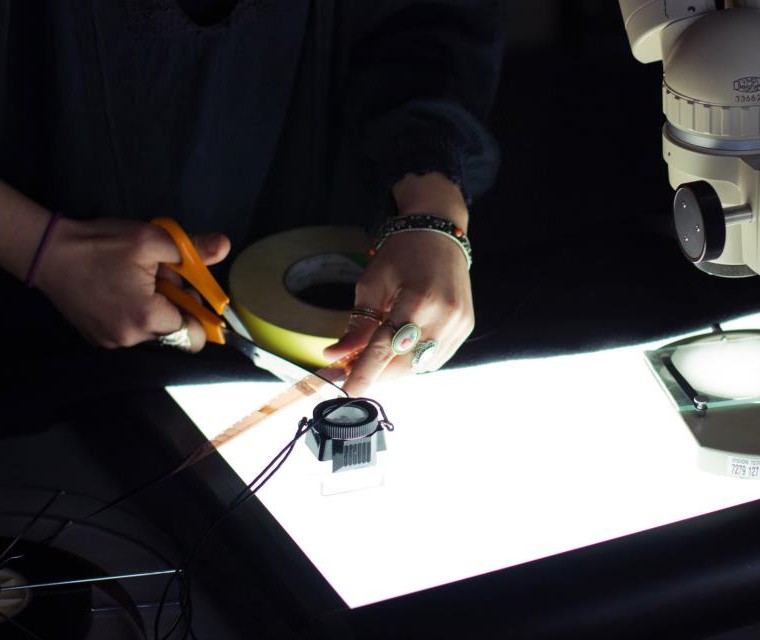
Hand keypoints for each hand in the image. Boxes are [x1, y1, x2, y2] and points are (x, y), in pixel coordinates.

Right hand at [34, 216, 229, 351]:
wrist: (48, 253)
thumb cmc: (102, 245)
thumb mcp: (152, 239)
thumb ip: (192, 249)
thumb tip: (224, 245)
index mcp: (148, 317)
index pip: (194, 335)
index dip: (199, 315)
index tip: (191, 294)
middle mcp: (131, 339)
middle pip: (175, 336)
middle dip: (177, 310)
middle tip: (162, 281)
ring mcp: (112, 343)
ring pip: (154, 335)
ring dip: (157, 313)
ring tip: (140, 285)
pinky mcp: (99, 340)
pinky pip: (133, 335)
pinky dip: (137, 317)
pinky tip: (124, 294)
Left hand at [323, 229, 473, 395]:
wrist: (439, 234)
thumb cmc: (401, 254)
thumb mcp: (372, 284)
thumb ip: (357, 325)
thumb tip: (336, 356)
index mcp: (417, 301)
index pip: (385, 349)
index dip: (364, 373)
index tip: (346, 392)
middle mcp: (443, 316)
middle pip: (404, 364)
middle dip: (376, 373)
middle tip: (352, 370)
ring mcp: (458, 325)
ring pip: (420, 366)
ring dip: (394, 370)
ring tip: (375, 357)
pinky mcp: (465, 328)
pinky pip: (435, 358)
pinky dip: (414, 360)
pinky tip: (400, 348)